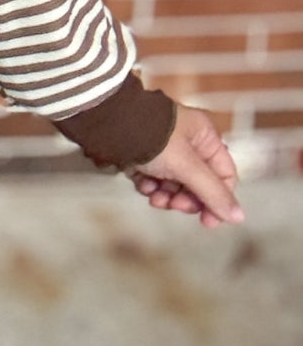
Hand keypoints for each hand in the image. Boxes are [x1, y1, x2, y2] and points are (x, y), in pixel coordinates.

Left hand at [126, 103, 243, 227]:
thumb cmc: (150, 136)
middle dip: (186, 198)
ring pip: (176, 184)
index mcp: (205, 135)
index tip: (208, 221)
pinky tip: (142, 183)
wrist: (107, 124)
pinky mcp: (145, 154)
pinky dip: (150, 186)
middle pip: (199, 183)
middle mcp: (188, 140)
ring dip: (167, 195)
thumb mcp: (186, 166)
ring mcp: (166, 148)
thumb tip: (238, 217)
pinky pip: (156, 179)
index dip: (219, 200)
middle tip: (173, 204)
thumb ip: (212, 192)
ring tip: (155, 196)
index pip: (225, 175)